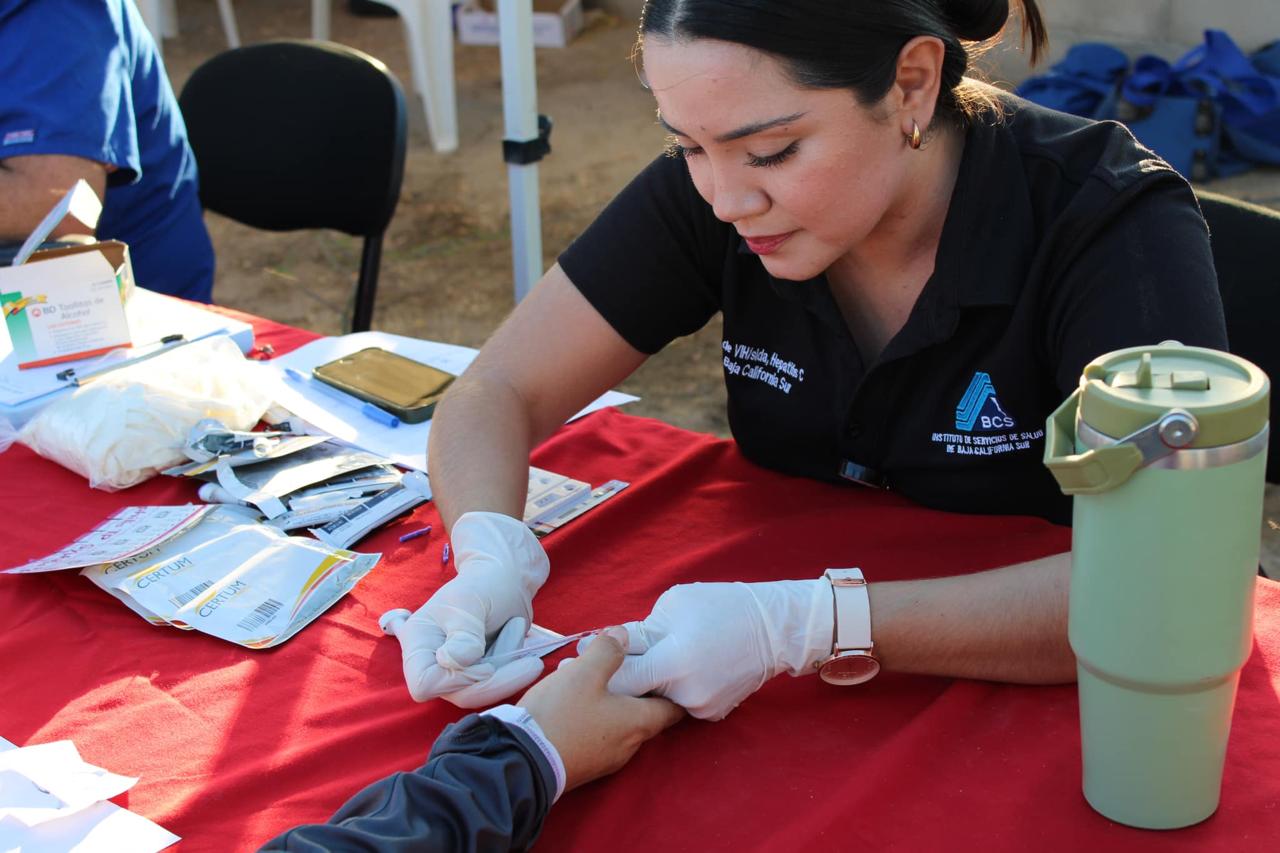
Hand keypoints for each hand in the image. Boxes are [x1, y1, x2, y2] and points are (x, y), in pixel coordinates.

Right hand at [381, 511, 549, 706]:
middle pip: (460, 694)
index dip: (456, 680)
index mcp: (419, 640)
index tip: (486, 666)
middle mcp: (433, 661)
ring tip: (519, 630)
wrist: (505, 580)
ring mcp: (456, 670)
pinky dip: (514, 669)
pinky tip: (520, 641)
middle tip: (530, 662)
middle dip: (497, 680)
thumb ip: (464, 633)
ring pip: (482, 693)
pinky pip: (497, 686)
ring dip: (509, 670)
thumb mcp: (472, 601)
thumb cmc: (483, 584)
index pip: (424, 684)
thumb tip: (452, 662)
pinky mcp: (478, 674)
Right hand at [518, 627, 684, 789]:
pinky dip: (596, 717)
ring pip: (620, 725)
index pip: (673, 710)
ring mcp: (607, 759)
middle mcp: (629, 746)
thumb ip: (608, 651)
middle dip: (639, 691)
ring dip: (613, 703)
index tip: (669, 672)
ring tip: (593, 679)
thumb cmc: (561, 715)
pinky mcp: (585, 765)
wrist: (520, 762)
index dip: (673, 690)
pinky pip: (601, 736)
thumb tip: (623, 634)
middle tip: (626, 667)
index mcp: (637, 723)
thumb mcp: (584, 673)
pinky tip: (574, 701)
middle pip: (646, 716)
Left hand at [602, 580, 832, 719]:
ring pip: (656, 699)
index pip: (621, 678)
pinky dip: (671, 689)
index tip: (574, 661)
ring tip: (642, 662)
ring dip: (645, 684)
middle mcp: (686, 694)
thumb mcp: (673, 605)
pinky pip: (678, 702)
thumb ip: (638, 631)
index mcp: (674, 663)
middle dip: (614, 680)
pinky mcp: (711, 714)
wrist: (773, 628)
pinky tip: (677, 670)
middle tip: (589, 666)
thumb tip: (603, 645)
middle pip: (634, 694)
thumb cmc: (720, 606)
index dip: (595, 669)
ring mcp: (701, 707)